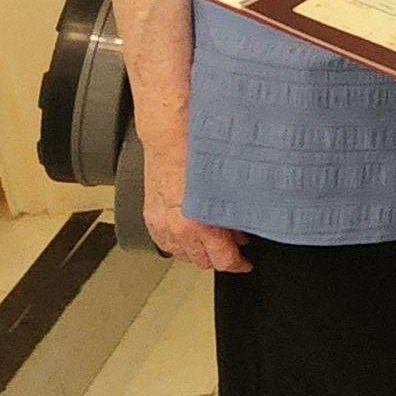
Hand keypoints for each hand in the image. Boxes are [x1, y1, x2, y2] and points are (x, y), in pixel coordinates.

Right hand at [143, 148, 250, 272]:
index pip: (222, 261)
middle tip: (235, 243)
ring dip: (198, 249)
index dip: (238, 263)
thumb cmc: (200, 151)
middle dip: (220, 254)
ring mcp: (161, 222)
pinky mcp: (149, 213)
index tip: (245, 262)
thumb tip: (245, 225)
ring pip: (182, 253)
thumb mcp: (231, 184)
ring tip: (214, 236)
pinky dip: (177, 241)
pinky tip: (189, 233)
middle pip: (201, 260)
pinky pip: (164, 241)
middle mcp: (178, 227)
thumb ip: (237, 212)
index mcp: (199, 223)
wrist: (170, 132)